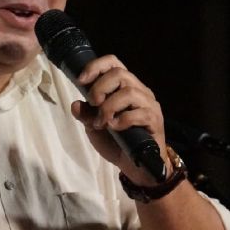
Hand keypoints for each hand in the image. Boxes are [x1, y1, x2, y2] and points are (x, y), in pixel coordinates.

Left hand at [69, 54, 167, 184]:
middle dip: (100, 88)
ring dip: (109, 107)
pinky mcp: (155, 120)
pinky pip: (139, 113)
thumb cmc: (116, 143)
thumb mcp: (94, 128)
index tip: (81, 81)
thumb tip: (75, 104)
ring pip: (129, 92)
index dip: (96, 66)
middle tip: (93, 105)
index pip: (113, 62)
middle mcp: (139, 90)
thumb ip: (86, 115)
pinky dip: (122, 120)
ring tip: (102, 123)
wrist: (135, 168)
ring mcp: (149, 104)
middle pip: (120, 74)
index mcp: (124, 86)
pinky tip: (115, 128)